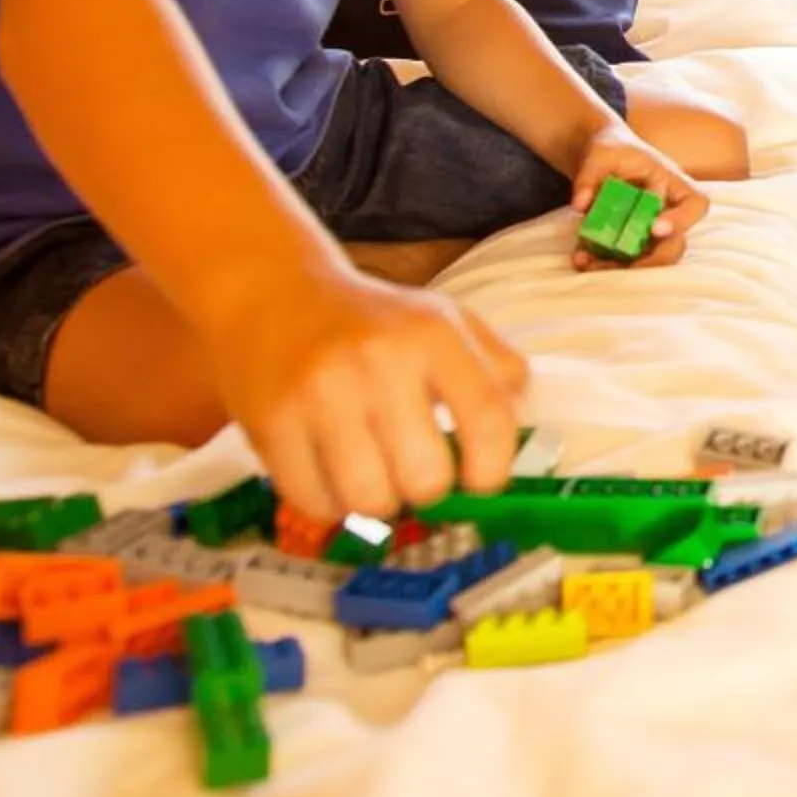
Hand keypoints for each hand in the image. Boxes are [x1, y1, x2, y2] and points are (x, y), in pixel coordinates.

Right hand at [205, 264, 527, 521]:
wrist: (272, 293)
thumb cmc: (371, 320)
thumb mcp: (443, 320)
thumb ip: (495, 365)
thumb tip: (525, 416)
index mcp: (433, 333)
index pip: (489, 420)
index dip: (494, 469)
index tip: (481, 481)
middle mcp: (378, 360)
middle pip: (427, 476)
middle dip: (428, 488)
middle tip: (415, 470)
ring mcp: (320, 393)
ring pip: (371, 499)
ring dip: (379, 500)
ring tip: (373, 472)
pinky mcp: (271, 423)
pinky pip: (316, 503)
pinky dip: (331, 504)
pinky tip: (331, 474)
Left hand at [566, 124, 710, 270]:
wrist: (600, 158)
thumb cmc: (611, 150)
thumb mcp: (601, 153)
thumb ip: (589, 176)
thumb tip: (580, 204)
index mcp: (672, 183)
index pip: (695, 204)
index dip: (681, 220)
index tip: (655, 228)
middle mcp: (667, 212)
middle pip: (676, 244)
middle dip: (652, 260)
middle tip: (625, 266)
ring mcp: (649, 231)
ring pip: (648, 259)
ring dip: (623, 268)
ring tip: (591, 265)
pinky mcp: (630, 242)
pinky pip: (624, 261)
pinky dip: (604, 264)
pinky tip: (581, 259)